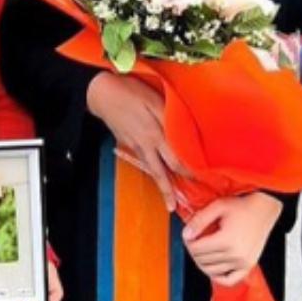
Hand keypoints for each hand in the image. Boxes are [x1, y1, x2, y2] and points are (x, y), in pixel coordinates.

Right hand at [87, 72, 187, 210]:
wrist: (101, 93)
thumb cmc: (130, 92)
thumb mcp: (155, 101)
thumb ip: (170, 118)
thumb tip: (184, 136)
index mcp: (155, 135)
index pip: (175, 161)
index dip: (188, 173)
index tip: (199, 183)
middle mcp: (145, 146)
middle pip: (160, 174)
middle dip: (168, 192)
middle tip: (174, 208)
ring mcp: (135, 146)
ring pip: (151, 170)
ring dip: (160, 185)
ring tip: (168, 201)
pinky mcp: (127, 143)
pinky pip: (144, 161)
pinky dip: (153, 170)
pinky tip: (158, 172)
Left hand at [182, 192, 281, 286]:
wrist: (263, 209)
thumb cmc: (243, 206)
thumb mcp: (218, 207)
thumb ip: (199, 220)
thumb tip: (186, 235)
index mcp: (226, 240)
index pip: (196, 249)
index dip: (188, 241)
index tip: (188, 235)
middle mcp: (235, 255)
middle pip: (202, 260)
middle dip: (194, 250)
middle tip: (194, 240)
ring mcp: (243, 263)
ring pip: (211, 271)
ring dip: (202, 262)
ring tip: (203, 250)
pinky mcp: (248, 266)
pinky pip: (229, 280)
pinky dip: (218, 278)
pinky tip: (213, 268)